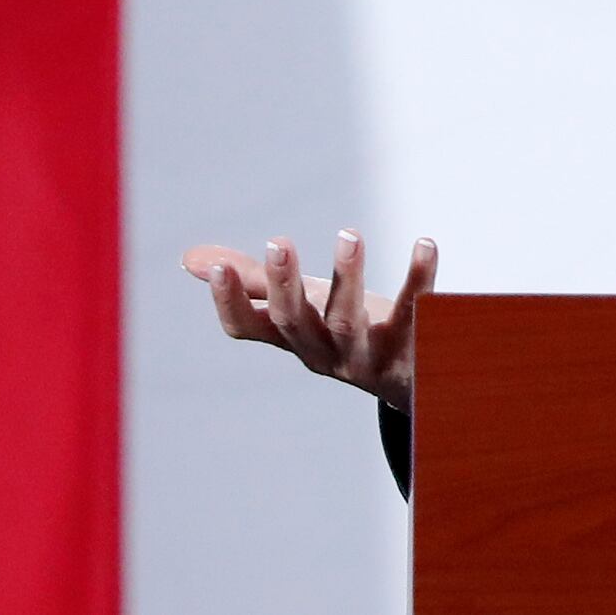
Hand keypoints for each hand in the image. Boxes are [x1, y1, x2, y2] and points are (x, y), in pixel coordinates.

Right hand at [183, 230, 435, 412]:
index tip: (218, 268)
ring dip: (348, 277)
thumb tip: (191, 258)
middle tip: (278, 243)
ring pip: (350, 321)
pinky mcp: (411, 349)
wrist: (411, 379)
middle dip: (284, 284)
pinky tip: (425, 244)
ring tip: (349, 235)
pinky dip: (419, 280)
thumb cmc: (345, 329)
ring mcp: (366, 355)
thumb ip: (254, 281)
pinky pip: (415, 314)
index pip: (248, 329)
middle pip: (296, 322)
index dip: (230, 302)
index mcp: (293, 337)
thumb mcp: (301, 304)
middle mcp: (323, 351)